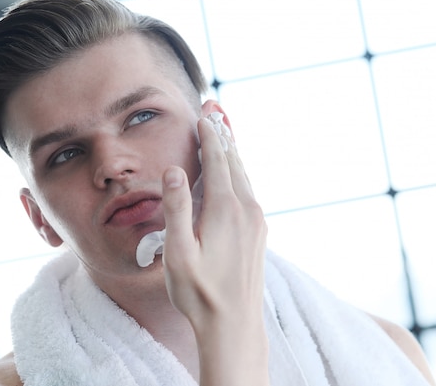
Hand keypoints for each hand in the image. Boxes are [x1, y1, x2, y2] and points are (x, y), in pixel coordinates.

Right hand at [161, 115, 268, 385]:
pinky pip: (248, 192)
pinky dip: (238, 173)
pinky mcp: (259, 232)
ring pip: (244, 176)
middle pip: (235, 162)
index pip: (218, 161)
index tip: (204, 114)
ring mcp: (257, 221)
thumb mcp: (179, 253)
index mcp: (226, 209)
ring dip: (233, 153)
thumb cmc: (200, 293)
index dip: (209, 136)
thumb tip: (175, 171)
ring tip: (224, 133)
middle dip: (223, 136)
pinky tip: (234, 174)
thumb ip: (177, 210)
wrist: (234, 324)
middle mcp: (247, 209)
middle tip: (215, 111)